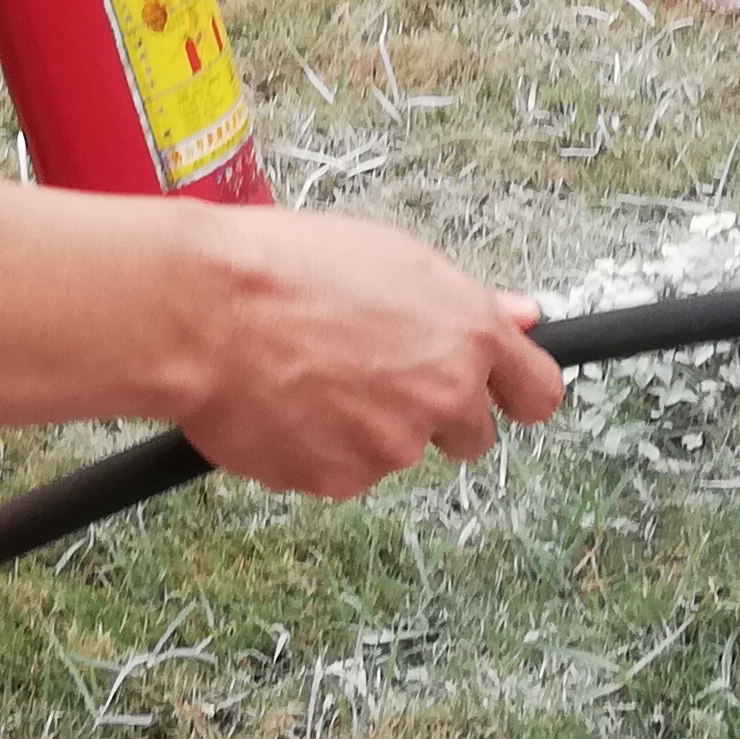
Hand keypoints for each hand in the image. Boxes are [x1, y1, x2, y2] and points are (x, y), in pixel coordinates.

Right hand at [168, 210, 562, 497]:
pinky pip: (342, 472)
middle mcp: (442, 395)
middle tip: (374, 374)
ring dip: (365, 427)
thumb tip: (520, 316)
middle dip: (434, 414)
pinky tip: (284, 403)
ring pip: (396, 451)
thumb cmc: (283, 268)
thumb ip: (463, 301)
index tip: (502, 394)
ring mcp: (393, 447)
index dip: (515, 393)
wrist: (202, 311)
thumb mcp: (389, 256)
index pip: (537, 392)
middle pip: (471, 435)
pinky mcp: (341, 481)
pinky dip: (318, 448)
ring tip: (308, 373)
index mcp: (467, 334)